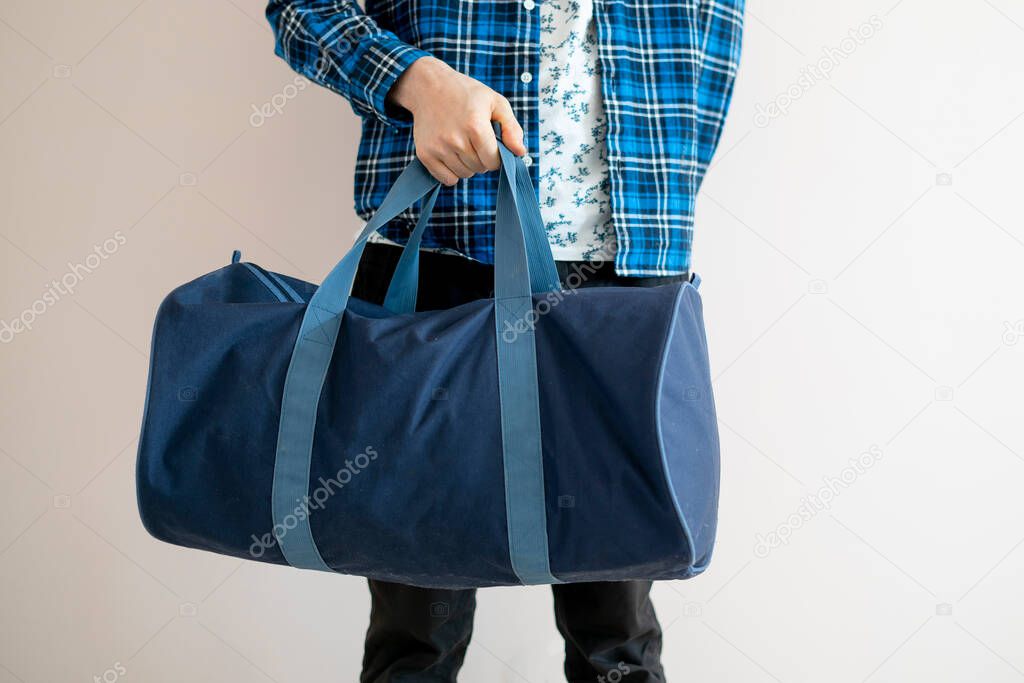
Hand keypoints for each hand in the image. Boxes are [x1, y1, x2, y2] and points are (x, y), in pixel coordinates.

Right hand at [387, 57, 526, 185]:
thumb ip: (511, 128)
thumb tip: (520, 152)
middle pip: (479, 168)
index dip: (497, 156)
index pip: (493, 162)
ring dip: (468, 165)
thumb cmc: (466, 94)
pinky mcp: (425, 154)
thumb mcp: (495, 102)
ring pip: (464, 175)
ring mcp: (438, 148)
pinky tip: (452, 154)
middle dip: (482, 159)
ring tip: (463, 144)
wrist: (428, 87)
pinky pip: (446, 179)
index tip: (492, 144)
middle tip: (475, 140)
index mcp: (476, 126)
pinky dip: (452, 172)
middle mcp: (456, 140)